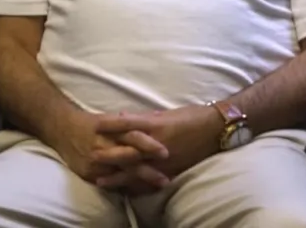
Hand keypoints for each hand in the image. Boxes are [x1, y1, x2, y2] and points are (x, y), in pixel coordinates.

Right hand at [47, 110, 169, 188]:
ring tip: (160, 183)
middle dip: (148, 166)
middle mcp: (103, 144)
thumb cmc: (90, 123)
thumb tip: (157, 117)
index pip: (132, 135)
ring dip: (142, 179)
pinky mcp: (89, 173)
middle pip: (129, 156)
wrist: (61, 129)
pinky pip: (110, 182)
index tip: (166, 152)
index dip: (149, 144)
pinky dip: (126, 185)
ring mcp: (96, 161)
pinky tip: (140, 189)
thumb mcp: (109, 118)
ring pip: (122, 172)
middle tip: (167, 175)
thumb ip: (130, 122)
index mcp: (109, 127)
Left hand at [92, 105, 221, 189]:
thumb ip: (144, 117)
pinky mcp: (171, 171)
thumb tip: (122, 117)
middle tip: (89, 157)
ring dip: (117, 177)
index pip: (127, 124)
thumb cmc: (192, 116)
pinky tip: (124, 192)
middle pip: (128, 151)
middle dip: (109, 156)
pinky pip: (150, 182)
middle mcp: (157, 144)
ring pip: (136, 171)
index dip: (110, 125)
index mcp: (156, 125)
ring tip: (100, 182)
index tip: (94, 125)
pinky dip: (136, 188)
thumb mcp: (167, 113)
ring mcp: (164, 160)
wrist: (216, 129)